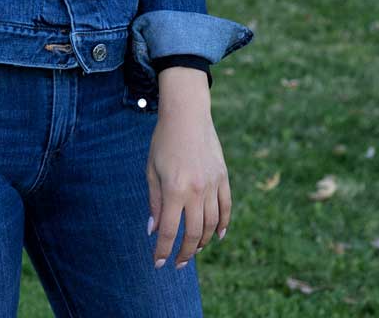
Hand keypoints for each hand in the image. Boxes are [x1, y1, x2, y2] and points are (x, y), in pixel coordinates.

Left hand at [146, 71, 230, 268]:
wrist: (187, 115)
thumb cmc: (163, 141)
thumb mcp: (151, 170)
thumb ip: (154, 202)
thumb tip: (153, 231)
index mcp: (174, 190)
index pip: (169, 230)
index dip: (163, 250)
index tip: (158, 263)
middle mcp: (195, 191)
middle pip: (193, 234)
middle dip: (185, 253)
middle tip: (178, 263)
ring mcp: (212, 185)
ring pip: (212, 225)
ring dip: (203, 242)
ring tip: (193, 249)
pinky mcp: (223, 178)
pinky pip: (226, 208)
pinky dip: (223, 225)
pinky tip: (217, 236)